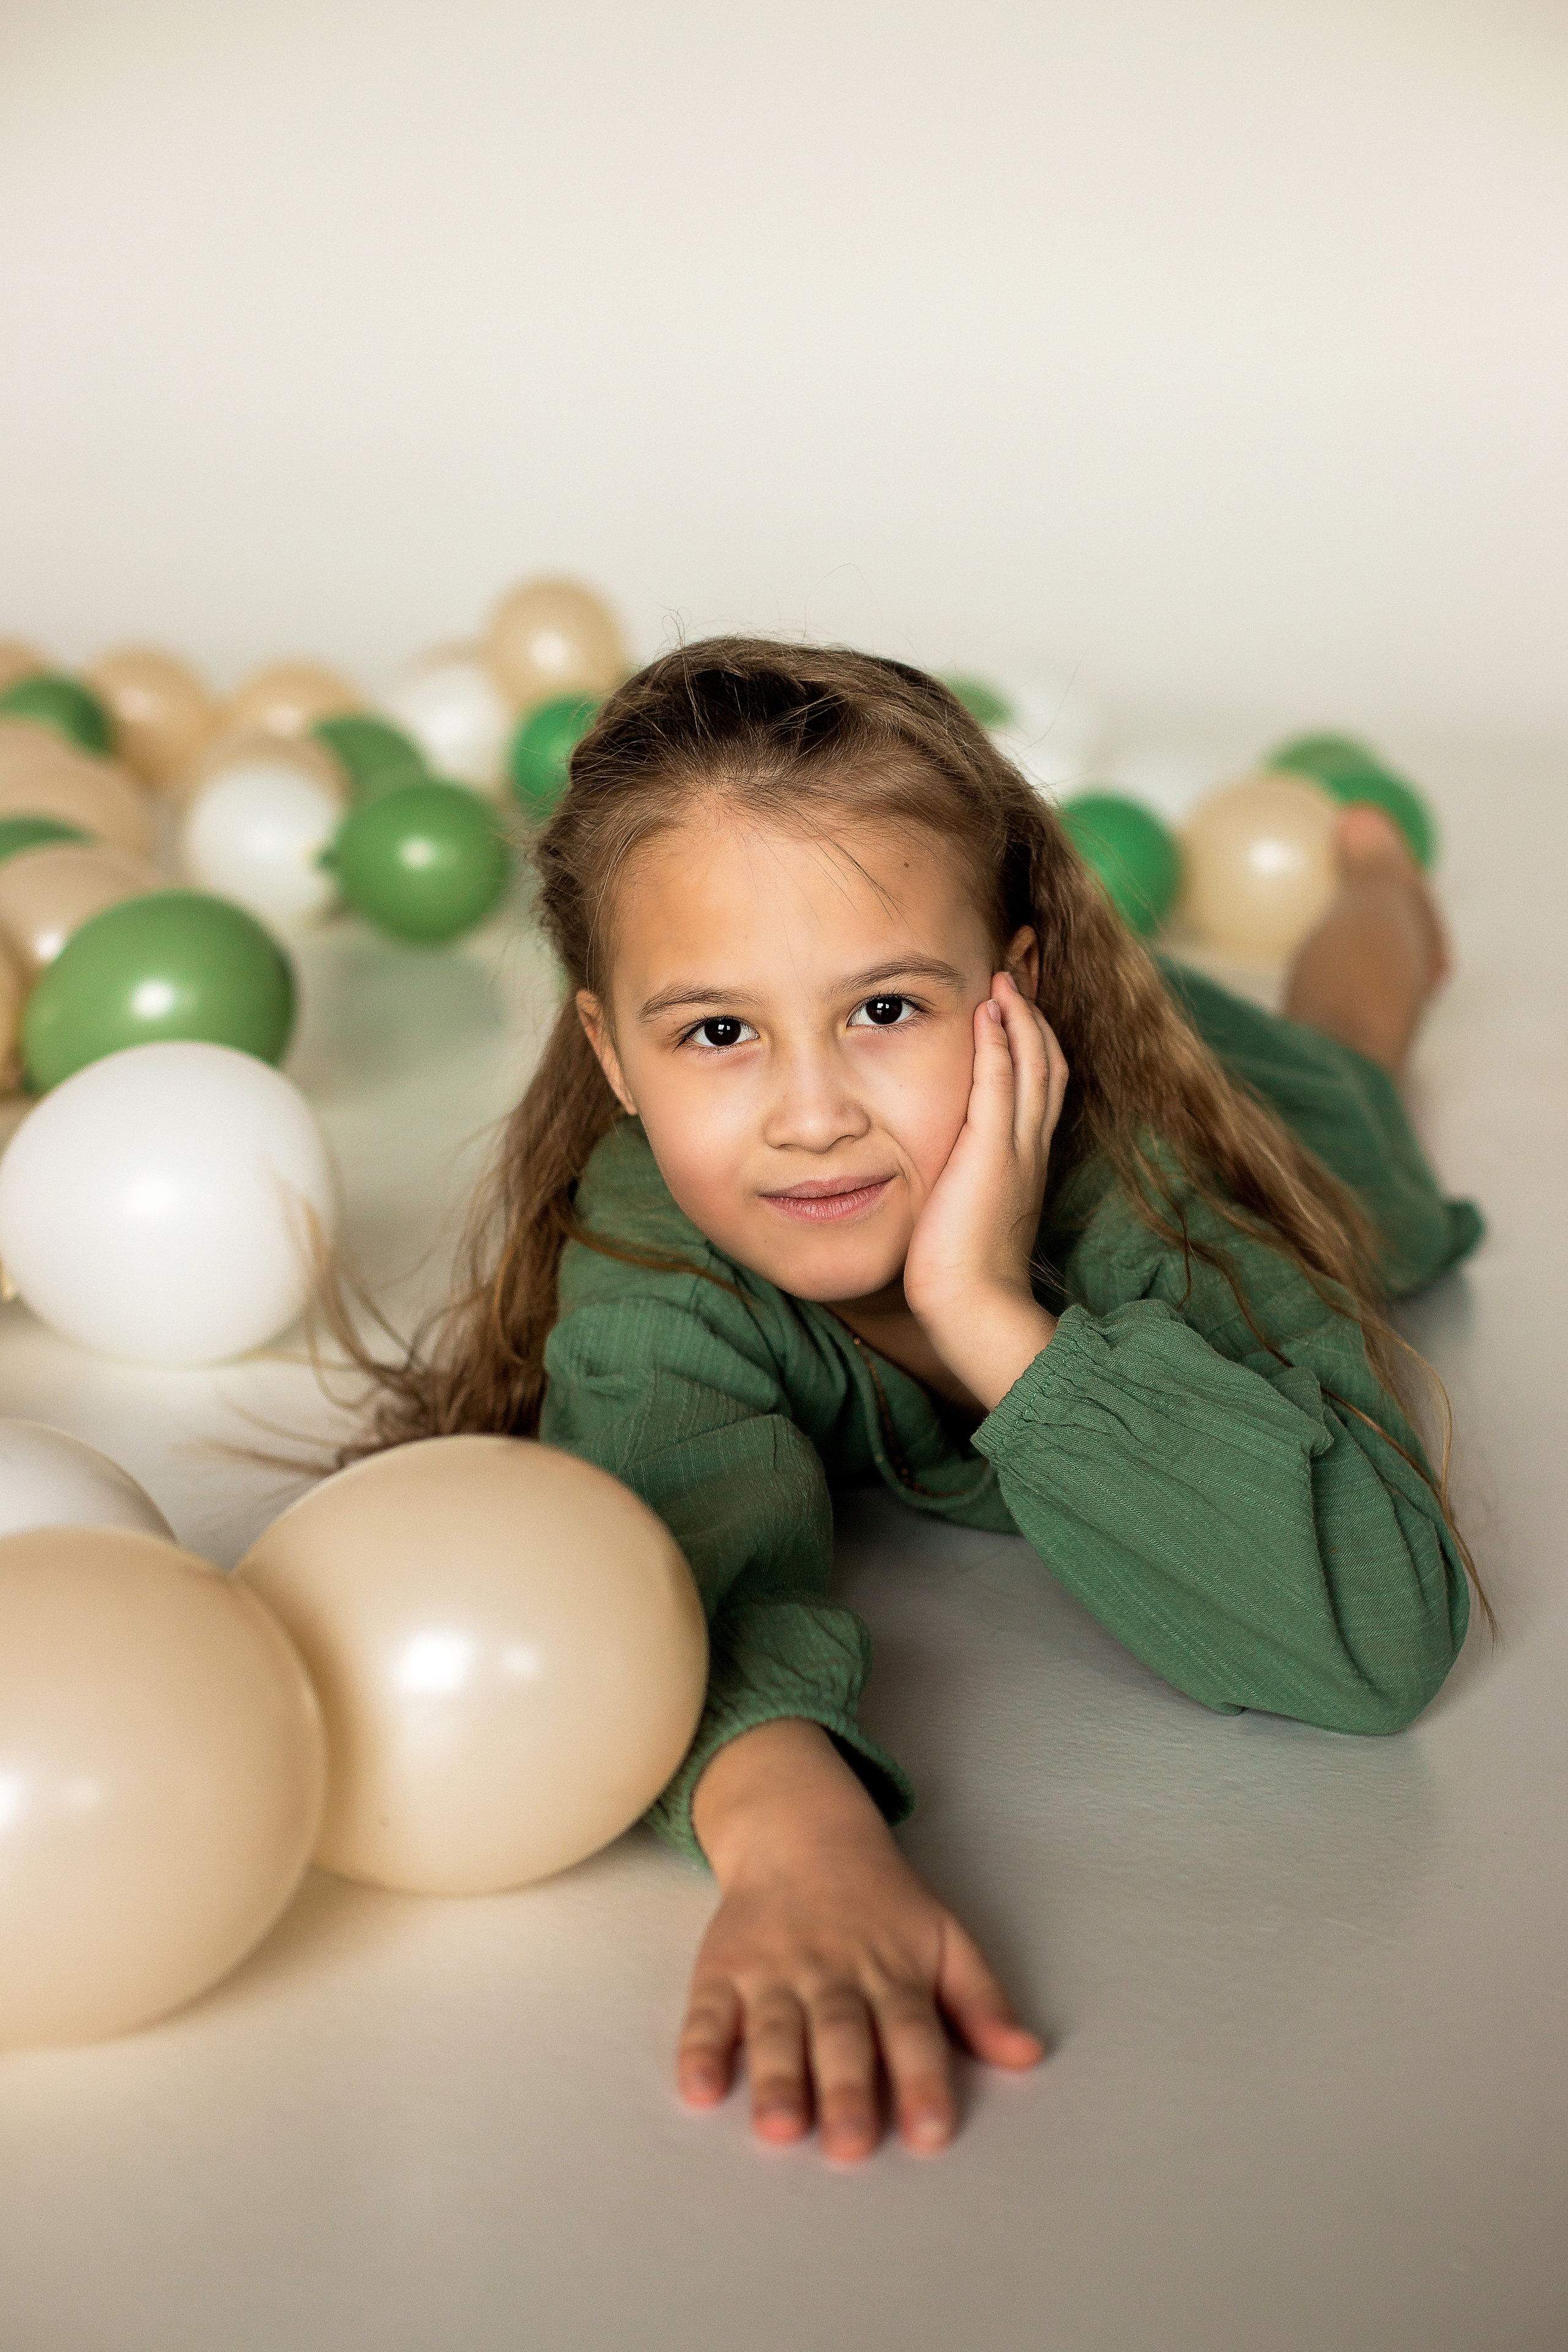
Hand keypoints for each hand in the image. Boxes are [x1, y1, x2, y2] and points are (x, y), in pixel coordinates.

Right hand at [683, 1720, 1043, 2161]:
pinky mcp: (722, 1969)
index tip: (931, 2133)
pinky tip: (700, 2086)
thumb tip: (1029, 2055)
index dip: (922, 2080)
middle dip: (846, 2089)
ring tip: (780, 2127)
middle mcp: (832, 1974)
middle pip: (842, 2034)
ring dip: (777, 2078)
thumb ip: (981, 1999)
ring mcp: (773, 1971)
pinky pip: (707, 2011)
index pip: (912, 2028)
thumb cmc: (882, 1904)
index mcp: (892, 1971)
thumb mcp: (944, 1938)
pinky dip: (700, 2048)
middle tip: (851, 2145)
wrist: (801, 1832)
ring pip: (775, 2029)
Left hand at [902, 968, 1069, 1409]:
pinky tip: (990, 1009)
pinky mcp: (993, 1155)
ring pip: (1034, 1064)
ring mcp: (1017, 1150)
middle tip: (1020, 968)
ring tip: (1007, 974)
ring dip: (1021, 1015)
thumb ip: (959, 1183)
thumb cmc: (957, 1275)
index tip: (1015, 1004)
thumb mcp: (962, 1214)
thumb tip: (939, 1172)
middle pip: (1047, 1063)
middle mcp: (1030, 1149)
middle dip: (1035, 1014)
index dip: (1032, 1041)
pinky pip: (1003, 1084)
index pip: (1039, 1085)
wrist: (971, 1309)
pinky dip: (1002, 1042)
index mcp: (1024, 1162)